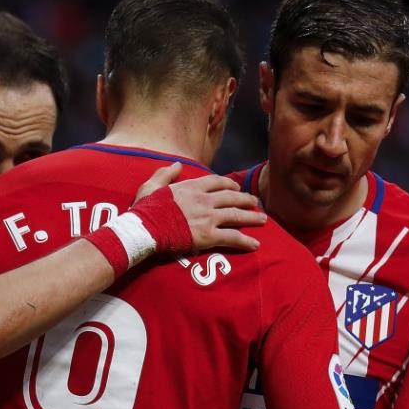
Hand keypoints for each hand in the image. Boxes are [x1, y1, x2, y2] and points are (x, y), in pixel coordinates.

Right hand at [131, 163, 265, 253]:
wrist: (145, 229)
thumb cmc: (146, 209)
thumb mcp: (152, 185)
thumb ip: (166, 173)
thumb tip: (177, 164)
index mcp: (191, 187)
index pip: (216, 182)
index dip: (229, 184)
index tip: (236, 188)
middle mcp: (204, 200)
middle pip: (232, 197)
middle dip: (246, 199)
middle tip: (256, 203)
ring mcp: (208, 217)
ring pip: (237, 215)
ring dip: (252, 217)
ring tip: (263, 220)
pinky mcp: (209, 235)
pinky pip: (232, 237)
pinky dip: (246, 241)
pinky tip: (256, 244)